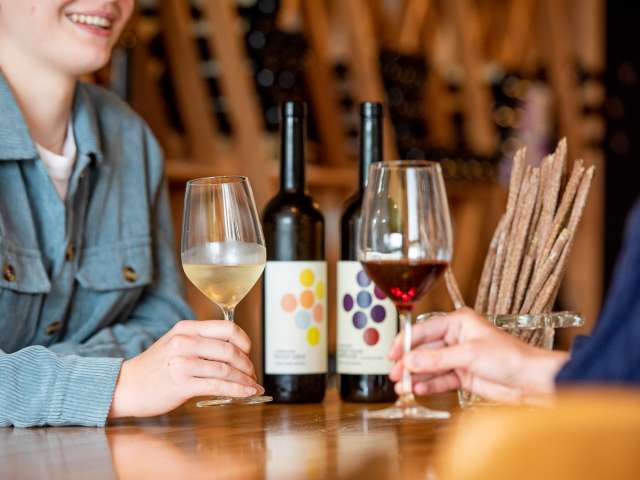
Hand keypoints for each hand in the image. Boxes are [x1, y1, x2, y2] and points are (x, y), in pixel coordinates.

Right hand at [109, 320, 263, 417]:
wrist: (125, 386)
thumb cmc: (154, 368)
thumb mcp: (176, 344)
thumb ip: (201, 343)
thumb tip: (234, 352)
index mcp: (186, 328)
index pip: (226, 328)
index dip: (244, 340)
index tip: (249, 352)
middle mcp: (185, 342)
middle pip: (230, 350)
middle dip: (247, 364)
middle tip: (252, 374)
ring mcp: (182, 362)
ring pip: (226, 369)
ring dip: (244, 379)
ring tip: (251, 386)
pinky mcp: (181, 384)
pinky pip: (217, 385)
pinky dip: (236, 390)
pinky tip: (245, 393)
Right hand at [388, 308, 568, 402]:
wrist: (530, 381)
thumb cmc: (509, 357)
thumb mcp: (469, 354)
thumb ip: (437, 359)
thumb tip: (410, 361)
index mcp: (458, 322)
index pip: (424, 329)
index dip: (406, 341)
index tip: (392, 352)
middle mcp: (456, 338)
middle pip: (425, 350)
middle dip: (409, 362)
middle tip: (395, 373)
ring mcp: (458, 358)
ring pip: (430, 367)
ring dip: (416, 376)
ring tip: (402, 386)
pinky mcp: (462, 376)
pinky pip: (440, 379)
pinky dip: (428, 385)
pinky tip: (417, 389)